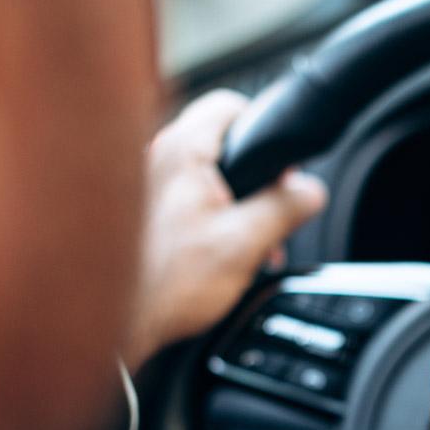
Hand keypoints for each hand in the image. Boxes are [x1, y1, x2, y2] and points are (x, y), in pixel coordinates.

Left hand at [124, 90, 327, 368]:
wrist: (117, 324)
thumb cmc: (166, 285)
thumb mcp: (244, 244)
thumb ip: (284, 209)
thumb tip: (312, 191)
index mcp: (182, 151)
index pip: (229, 105)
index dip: (264, 130)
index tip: (281, 169)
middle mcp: (154, 156)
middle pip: (218, 143)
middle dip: (252, 180)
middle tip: (267, 216)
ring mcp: (140, 181)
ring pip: (201, 174)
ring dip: (231, 205)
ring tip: (244, 246)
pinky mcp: (136, 211)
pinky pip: (181, 199)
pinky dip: (205, 219)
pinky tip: (215, 255)